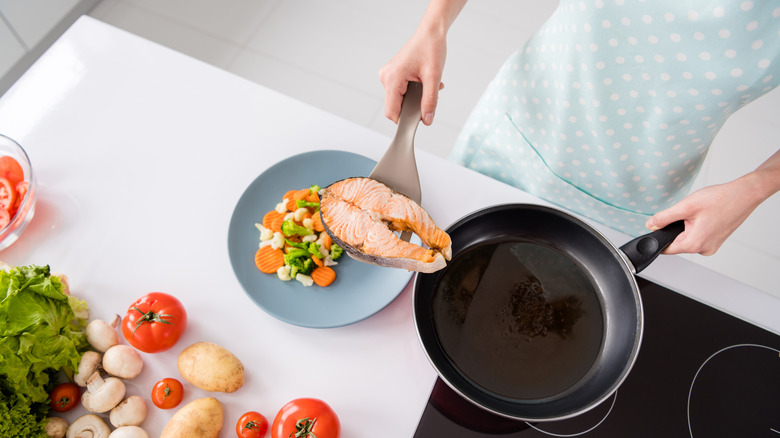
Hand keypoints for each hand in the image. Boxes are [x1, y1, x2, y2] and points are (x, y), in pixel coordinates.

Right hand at [379, 28, 445, 125]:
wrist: (431, 32)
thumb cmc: (431, 48)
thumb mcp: (434, 77)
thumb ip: (430, 101)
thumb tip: (427, 120)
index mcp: (392, 78)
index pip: (392, 112)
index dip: (404, 121)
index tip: (417, 124)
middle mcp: (386, 77)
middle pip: (396, 106)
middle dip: (414, 106)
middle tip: (429, 94)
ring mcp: (388, 75)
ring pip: (399, 99)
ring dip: (415, 97)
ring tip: (427, 84)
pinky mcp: (392, 74)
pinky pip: (400, 91)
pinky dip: (413, 91)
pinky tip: (423, 81)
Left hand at [647, 149, 779, 254]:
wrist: (744, 195)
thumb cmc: (720, 199)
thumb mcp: (685, 206)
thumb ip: (664, 218)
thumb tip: (651, 225)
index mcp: (694, 244)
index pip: (666, 249)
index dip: (658, 238)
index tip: (656, 229)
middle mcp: (704, 249)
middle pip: (677, 243)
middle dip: (675, 229)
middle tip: (686, 213)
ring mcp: (712, 246)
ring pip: (688, 239)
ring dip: (687, 227)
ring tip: (699, 213)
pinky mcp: (716, 241)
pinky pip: (698, 236)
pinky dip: (697, 227)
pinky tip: (705, 216)